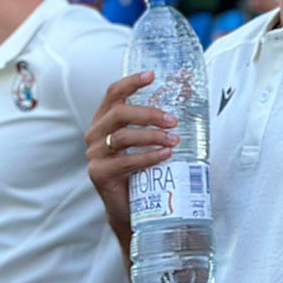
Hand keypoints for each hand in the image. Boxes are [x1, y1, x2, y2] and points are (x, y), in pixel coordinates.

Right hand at [85, 72, 179, 227]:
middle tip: (173, 120)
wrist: (130, 207)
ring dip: (153, 136)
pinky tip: (165, 155)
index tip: (151, 75)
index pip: (113, 94)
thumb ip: (155, 124)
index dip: (130, 82)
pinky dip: (148, 156)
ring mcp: (95, 155)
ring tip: (174, 140)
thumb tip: (188, 99)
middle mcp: (95, 135)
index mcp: (105, 121)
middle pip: (119, 113)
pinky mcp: (99, 174)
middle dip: (148, 113)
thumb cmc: (141, 169)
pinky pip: (126, 161)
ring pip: (123, 136)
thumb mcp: (146, 142)